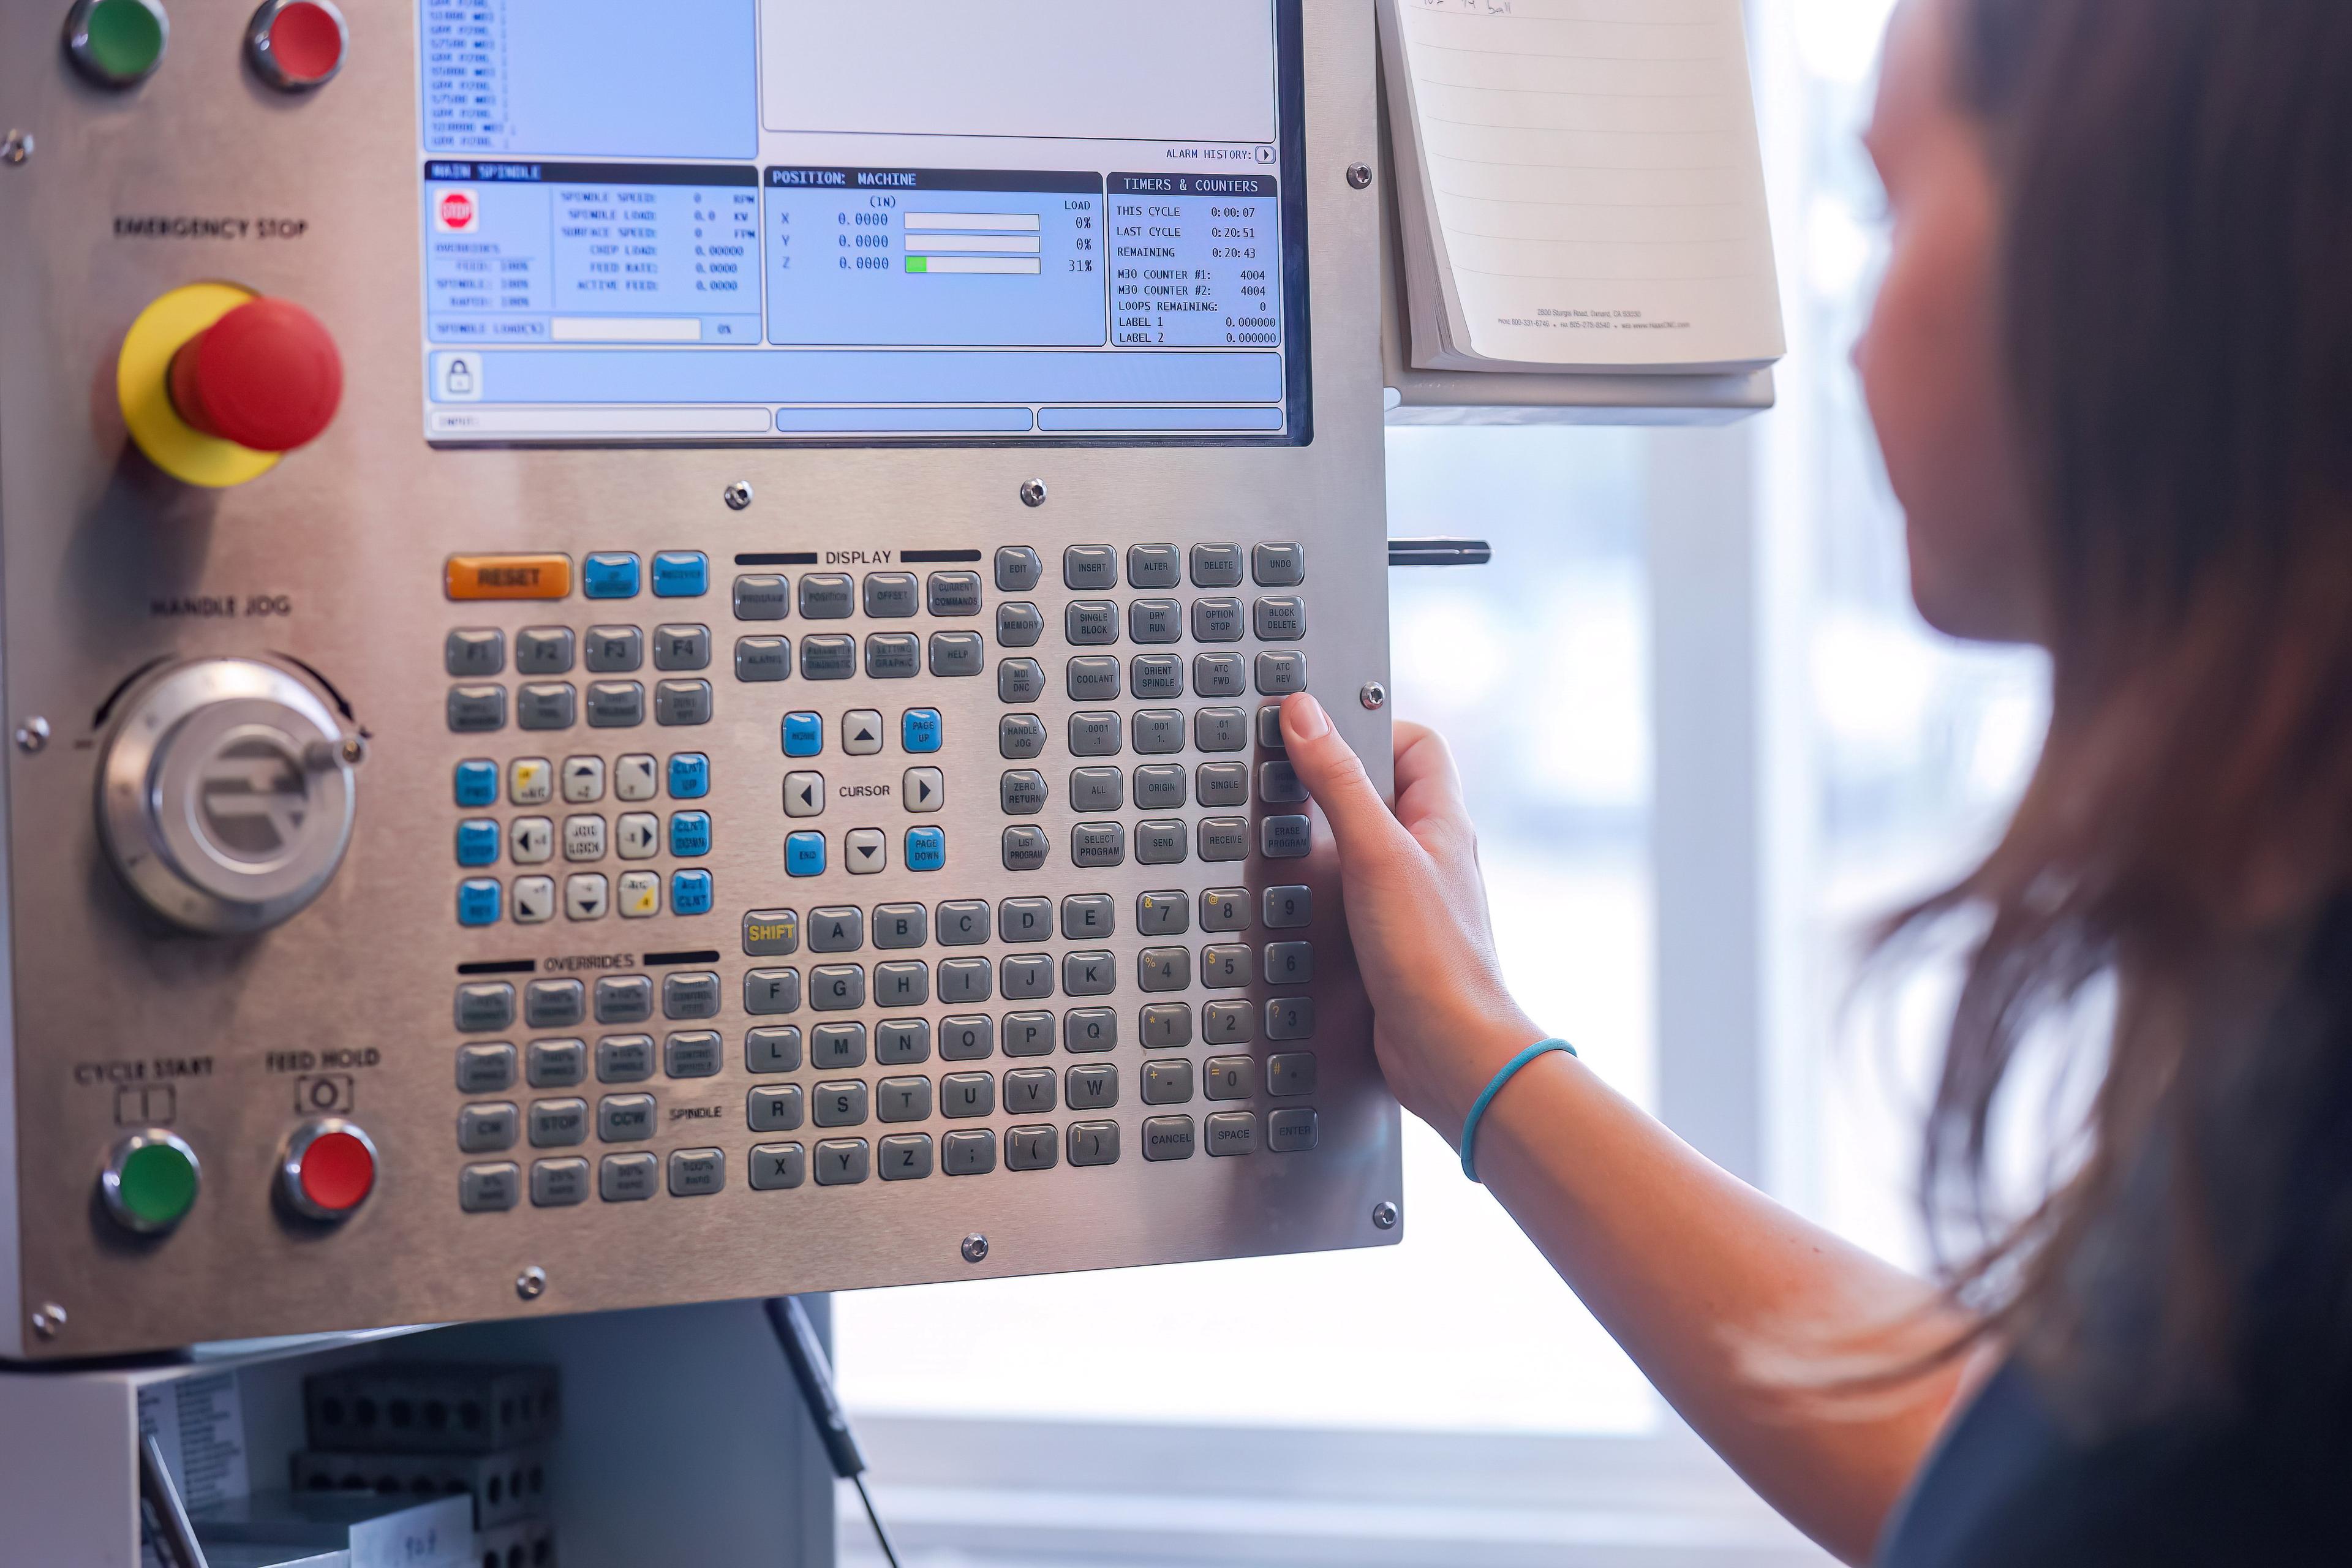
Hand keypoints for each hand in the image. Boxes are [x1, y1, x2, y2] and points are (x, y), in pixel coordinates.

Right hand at [1278, 692, 1548, 1141]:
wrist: (1450, 1052)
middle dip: (1334, 782)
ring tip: (1281, 836)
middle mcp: (1430, 855)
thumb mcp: (1376, 852)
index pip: (1417, 742)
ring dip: (1323, 840)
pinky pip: (1353, 895)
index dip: (1371, 724)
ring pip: (1363, 846)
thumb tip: (1306, 714)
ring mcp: (1411, 899)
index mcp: (1442, 821)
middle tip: (1285, 778)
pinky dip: (1323, 890)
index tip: (1316, 729)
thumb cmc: (1432, 957)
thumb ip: (1339, 782)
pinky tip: (1295, 901)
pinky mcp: (1389, 940)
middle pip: (1383, 791)